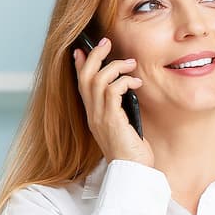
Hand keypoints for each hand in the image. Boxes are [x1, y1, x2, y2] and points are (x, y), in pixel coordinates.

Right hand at [74, 37, 153, 167]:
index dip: (79, 66)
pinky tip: (136, 82)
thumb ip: (120, 108)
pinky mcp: (112, 119)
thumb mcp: (123, 125)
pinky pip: (113, 90)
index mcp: (93, 115)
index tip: (81, 50)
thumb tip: (126, 88)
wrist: (132, 171)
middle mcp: (93, 115)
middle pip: (86, 77)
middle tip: (106, 42)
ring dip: (115, 66)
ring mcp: (100, 117)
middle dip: (95, 55)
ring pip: (98, 79)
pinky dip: (125, 80)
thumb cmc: (132, 151)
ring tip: (131, 63)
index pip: (81, 85)